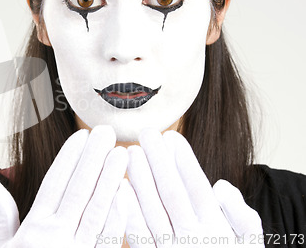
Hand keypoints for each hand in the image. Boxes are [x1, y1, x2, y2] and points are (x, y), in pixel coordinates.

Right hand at [0, 125, 128, 247]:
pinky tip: (127, 196)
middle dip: (93, 159)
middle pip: (78, 190)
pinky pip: (107, 239)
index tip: (80, 136)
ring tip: (122, 154)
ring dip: (111, 180)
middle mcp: (56, 237)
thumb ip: (2, 214)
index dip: (68, 158)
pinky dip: (118, 217)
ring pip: (97, 210)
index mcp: (34, 228)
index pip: (54, 184)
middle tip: (107, 132)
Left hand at [125, 129, 263, 246]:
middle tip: (146, 133)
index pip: (197, 187)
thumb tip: (219, 186)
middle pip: (172, 192)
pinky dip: (129, 212)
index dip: (184, 161)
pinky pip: (139, 236)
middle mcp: (193, 239)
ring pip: (153, 209)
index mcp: (216, 229)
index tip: (172, 137)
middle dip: (158, 161)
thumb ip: (241, 215)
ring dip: (141, 179)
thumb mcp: (250, 242)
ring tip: (130, 151)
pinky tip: (120, 188)